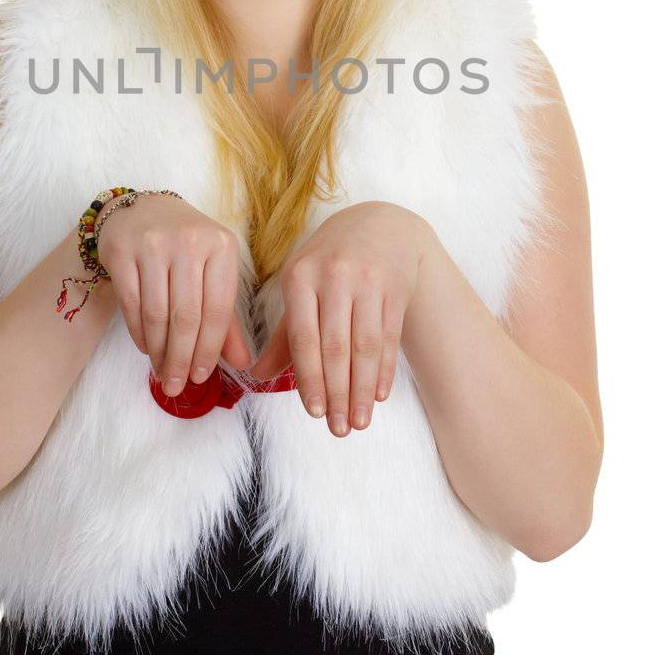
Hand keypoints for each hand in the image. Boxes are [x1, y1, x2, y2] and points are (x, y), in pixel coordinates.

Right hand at [95, 193, 252, 392]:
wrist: (144, 210)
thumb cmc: (187, 248)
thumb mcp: (214, 272)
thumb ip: (228, 319)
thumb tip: (243, 364)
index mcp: (221, 245)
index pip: (218, 310)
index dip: (210, 350)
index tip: (201, 377)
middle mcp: (189, 241)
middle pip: (186, 317)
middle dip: (182, 358)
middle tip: (177, 385)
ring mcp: (154, 244)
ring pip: (158, 314)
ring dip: (159, 351)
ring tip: (162, 372)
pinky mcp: (122, 251)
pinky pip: (132, 305)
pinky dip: (139, 334)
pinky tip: (146, 348)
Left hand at [246, 202, 433, 436]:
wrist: (379, 225)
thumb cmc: (329, 262)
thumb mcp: (301, 285)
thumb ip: (283, 333)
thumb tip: (258, 376)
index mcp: (300, 276)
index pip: (303, 338)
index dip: (309, 378)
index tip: (313, 413)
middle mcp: (334, 276)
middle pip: (335, 347)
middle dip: (336, 393)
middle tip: (338, 429)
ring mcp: (368, 280)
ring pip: (364, 346)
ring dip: (361, 389)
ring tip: (358, 422)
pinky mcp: (395, 287)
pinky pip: (389, 337)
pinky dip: (384, 370)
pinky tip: (379, 395)